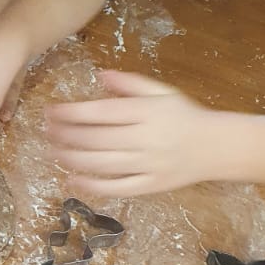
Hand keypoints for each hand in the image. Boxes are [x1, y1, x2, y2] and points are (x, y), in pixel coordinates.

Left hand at [47, 70, 222, 196]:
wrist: (219, 147)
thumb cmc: (185, 116)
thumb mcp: (162, 91)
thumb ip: (131, 83)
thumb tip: (100, 75)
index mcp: (148, 112)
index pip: (102, 112)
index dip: (72, 112)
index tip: (50, 111)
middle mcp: (147, 139)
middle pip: (98, 139)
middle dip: (66, 136)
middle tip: (45, 131)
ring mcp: (149, 165)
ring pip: (103, 164)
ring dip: (73, 159)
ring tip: (52, 152)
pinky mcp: (151, 186)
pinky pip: (118, 189)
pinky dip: (92, 187)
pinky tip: (72, 181)